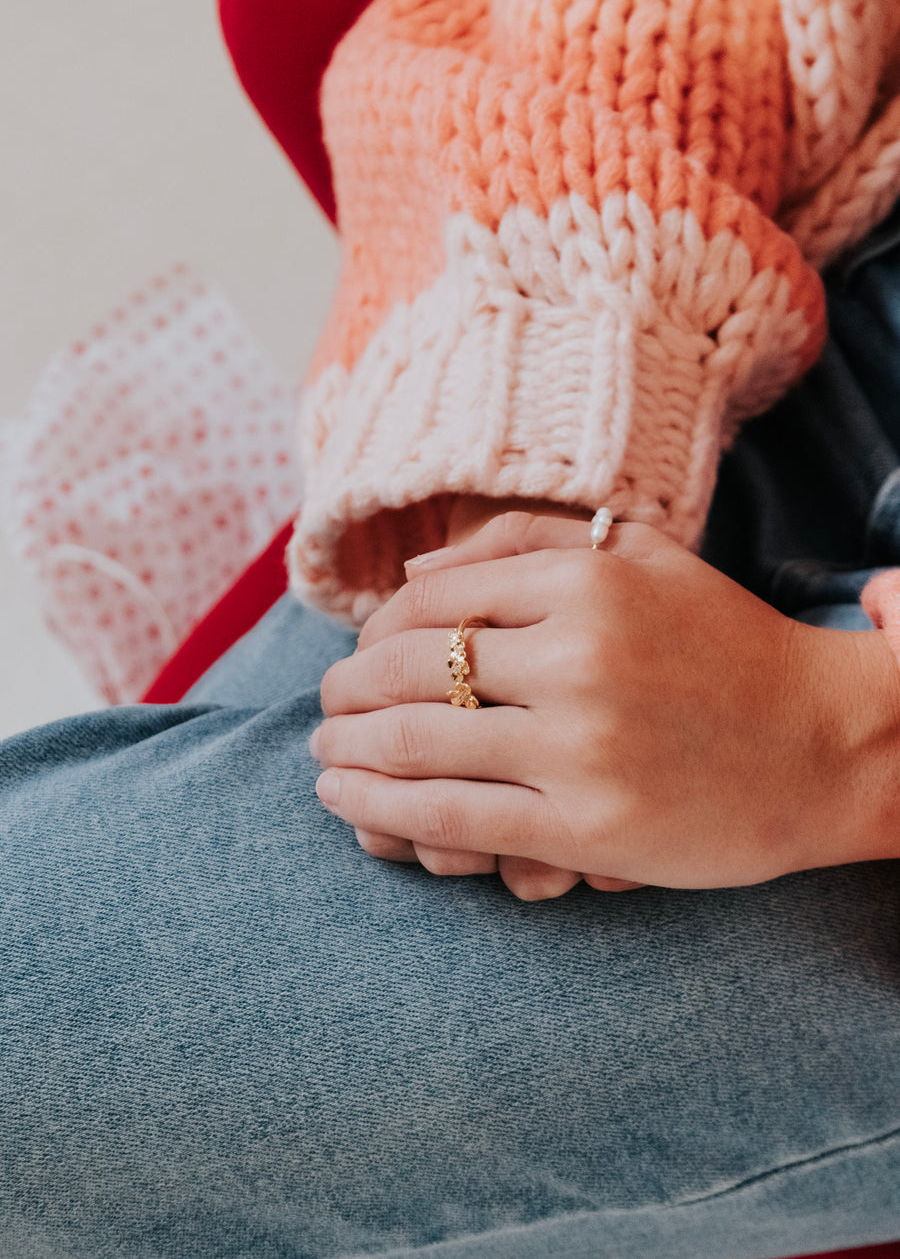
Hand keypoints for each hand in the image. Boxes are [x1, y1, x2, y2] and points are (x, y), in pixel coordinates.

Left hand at [313, 514, 899, 892]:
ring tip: (324, 756)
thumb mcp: (641, 555)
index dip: (374, 632)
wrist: (827, 743)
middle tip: (326, 709)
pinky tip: (349, 804)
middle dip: (344, 693)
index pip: (430, 600)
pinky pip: (452, 818)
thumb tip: (411, 569)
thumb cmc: (726, 644)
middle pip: (408, 669)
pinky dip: (381, 812)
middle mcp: (577, 654)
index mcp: (585, 579)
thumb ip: (522, 541)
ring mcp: (580, 745)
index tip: (362, 656)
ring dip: (346, 752)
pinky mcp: (589, 827)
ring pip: (415, 745)